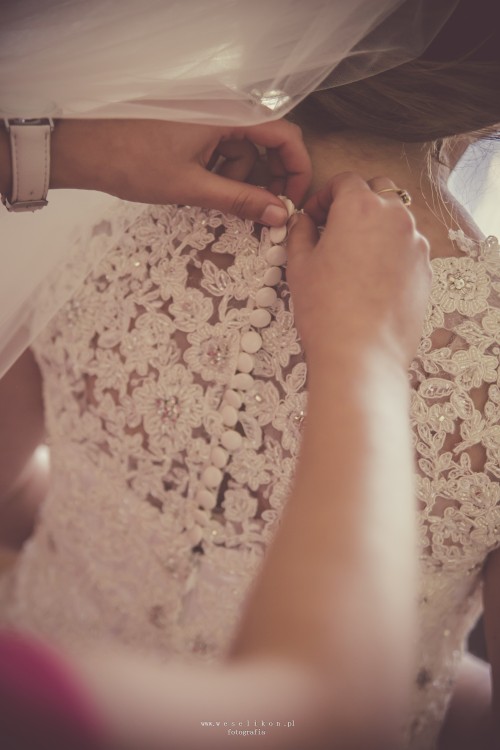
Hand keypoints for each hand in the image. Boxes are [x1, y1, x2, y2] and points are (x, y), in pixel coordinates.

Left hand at [49, 118, 310, 224]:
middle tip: (261, 210)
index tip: (293, 200)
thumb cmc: (133, 162)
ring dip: (235, 177)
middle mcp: (222, 107)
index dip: (296, 169)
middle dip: (265, 178)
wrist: (85, 148)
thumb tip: (279, 214)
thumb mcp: (193, 187)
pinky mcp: (192, 124)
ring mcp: (206, 115)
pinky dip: (217, 169)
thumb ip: (242, 200)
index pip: (284, 135)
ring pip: (241, 149)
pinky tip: (196, 184)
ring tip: (207, 196)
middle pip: (265, 142)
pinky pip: (220, 147)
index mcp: (228, 113)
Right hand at [286, 172, 431, 368]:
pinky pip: (407, 248)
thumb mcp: (299, 266)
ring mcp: (415, 243)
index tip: (313, 217)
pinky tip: (372, 278)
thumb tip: (302, 222)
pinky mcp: (426, 269)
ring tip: (354, 256)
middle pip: (378, 191)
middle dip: (356, 202)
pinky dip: (391, 252)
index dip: (324, 197)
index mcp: (360, 207)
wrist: (362, 354)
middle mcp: (395, 217)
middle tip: (334, 229)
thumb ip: (299, 233)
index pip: (345, 181)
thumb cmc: (326, 310)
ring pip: (396, 219)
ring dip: (376, 226)